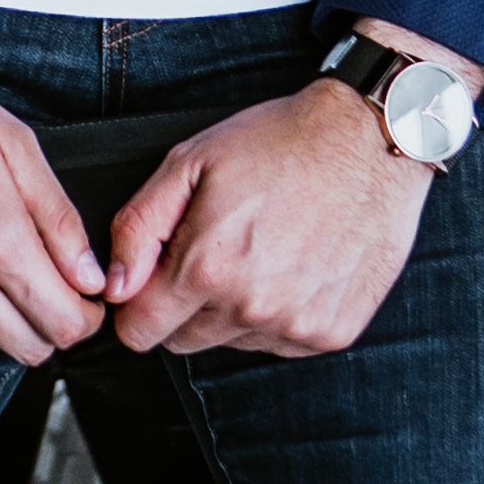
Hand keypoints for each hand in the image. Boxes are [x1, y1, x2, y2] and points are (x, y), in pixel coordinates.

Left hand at [102, 32, 462, 357]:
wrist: (370, 140)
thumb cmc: (279, 142)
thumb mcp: (191, 162)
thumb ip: (139, 227)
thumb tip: (113, 286)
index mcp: (208, 267)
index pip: (139, 332)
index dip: (138, 305)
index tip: (153, 279)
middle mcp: (251, 307)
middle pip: (184, 341)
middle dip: (185, 305)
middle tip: (216, 249)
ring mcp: (296, 325)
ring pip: (233, 342)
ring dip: (235, 308)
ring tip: (263, 249)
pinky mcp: (332, 332)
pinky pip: (281, 343)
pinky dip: (279, 313)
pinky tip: (295, 264)